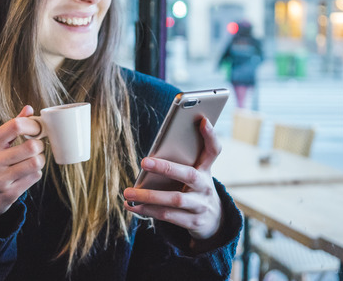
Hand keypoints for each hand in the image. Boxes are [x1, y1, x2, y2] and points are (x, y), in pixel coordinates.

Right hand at [0, 105, 44, 229]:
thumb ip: (10, 127)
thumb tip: (29, 109)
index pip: (14, 126)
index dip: (32, 125)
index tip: (37, 129)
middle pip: (30, 146)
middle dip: (39, 144)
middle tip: (37, 146)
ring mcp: (0, 180)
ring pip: (36, 163)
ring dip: (40, 159)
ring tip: (34, 158)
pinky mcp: (10, 194)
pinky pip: (35, 177)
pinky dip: (36, 173)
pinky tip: (28, 172)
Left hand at [123, 118, 223, 240]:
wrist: (214, 221)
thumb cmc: (195, 189)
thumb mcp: (196, 174)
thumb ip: (181, 163)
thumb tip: (151, 157)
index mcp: (206, 170)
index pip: (214, 150)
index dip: (210, 136)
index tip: (202, 120)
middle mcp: (206, 186)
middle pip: (188, 175)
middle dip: (166, 167)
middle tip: (143, 161)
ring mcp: (200, 205)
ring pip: (174, 199)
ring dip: (148, 196)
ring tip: (128, 193)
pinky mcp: (192, 222)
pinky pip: (167, 216)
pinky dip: (147, 211)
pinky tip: (132, 206)